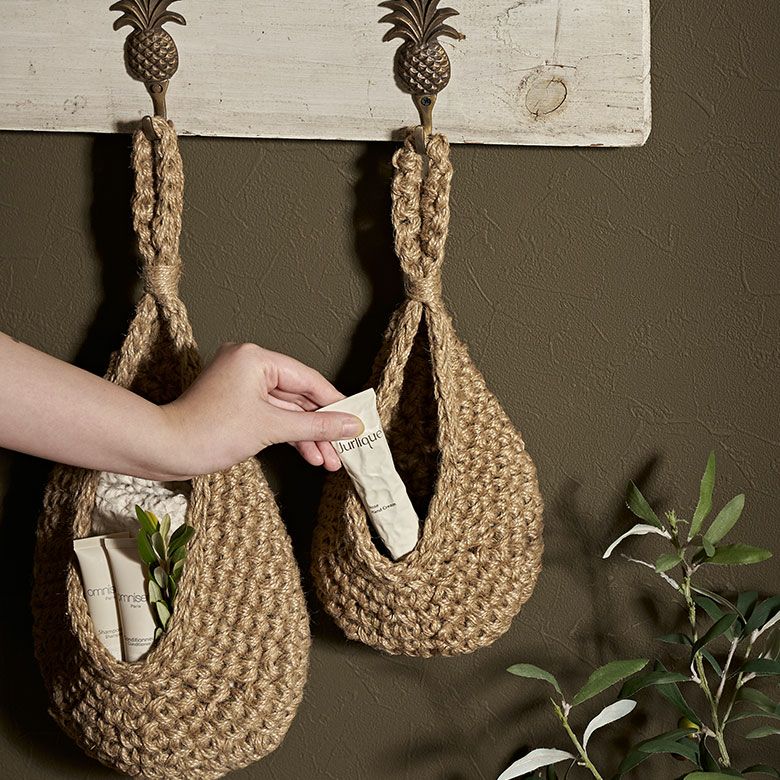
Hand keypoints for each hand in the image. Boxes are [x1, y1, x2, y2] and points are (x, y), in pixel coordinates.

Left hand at [162, 343, 362, 476]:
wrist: (164, 450)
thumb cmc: (208, 432)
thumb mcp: (271, 428)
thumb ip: (315, 425)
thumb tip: (349, 425)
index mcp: (256, 358)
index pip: (308, 379)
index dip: (335, 403)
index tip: (356, 420)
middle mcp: (249, 365)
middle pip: (299, 396)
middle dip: (321, 427)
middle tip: (345, 447)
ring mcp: (242, 386)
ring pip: (287, 410)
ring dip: (308, 436)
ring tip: (329, 460)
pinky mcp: (237, 405)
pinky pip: (272, 417)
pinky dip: (289, 436)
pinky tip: (310, 454)